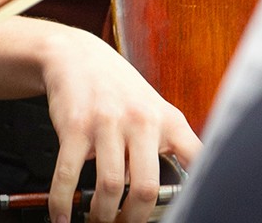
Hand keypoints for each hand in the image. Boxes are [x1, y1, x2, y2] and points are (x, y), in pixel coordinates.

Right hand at [41, 27, 200, 222]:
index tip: (190, 211)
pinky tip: (62, 216)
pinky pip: (68, 176)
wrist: (78, 55)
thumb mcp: (152, 109)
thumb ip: (162, 146)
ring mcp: (107, 123)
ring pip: (109, 187)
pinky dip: (62, 203)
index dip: (199, 190)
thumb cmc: (119, 88)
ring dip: (101, 215)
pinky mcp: (75, 126)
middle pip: (146, 188)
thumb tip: (160, 195)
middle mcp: (141, 120)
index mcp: (167, 120)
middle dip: (133, 219)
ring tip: (98, 219)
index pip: (196, 157)